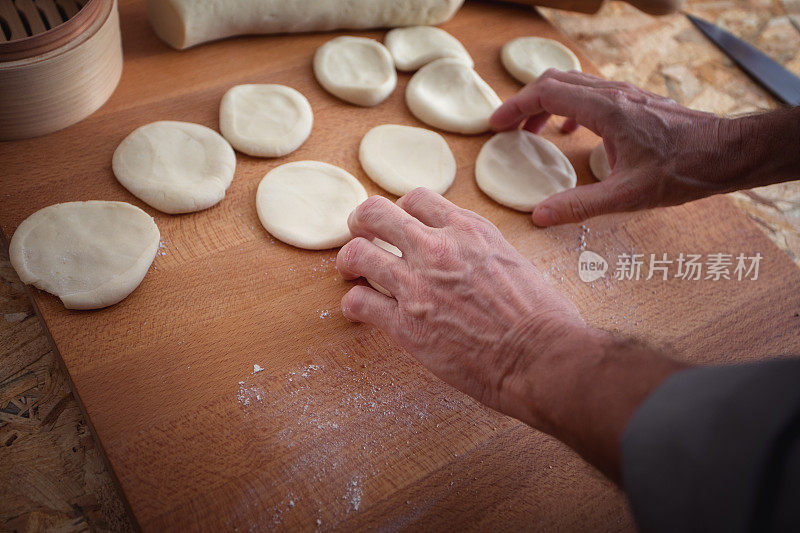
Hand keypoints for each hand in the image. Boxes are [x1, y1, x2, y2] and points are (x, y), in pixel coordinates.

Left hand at [335, 188, 586, 424]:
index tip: (400, 225)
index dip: (402, 210)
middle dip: (362, 221)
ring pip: (357, 254)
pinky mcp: (404, 324)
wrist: (540, 357)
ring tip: (352, 272)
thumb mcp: (515, 261)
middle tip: (362, 235)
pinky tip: (360, 311)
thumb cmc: (543, 317)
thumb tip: (469, 259)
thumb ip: (482, 252)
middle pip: (376, 212)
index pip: (417, 199)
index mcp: (468, 230)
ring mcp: (417, 285)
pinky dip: (353, 305)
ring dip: (349, 262)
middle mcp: (437, 249)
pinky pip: (358, 303)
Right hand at [490, 70, 793, 226]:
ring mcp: (625, 95)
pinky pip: (591, 94)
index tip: (496, 126)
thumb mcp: (628, 196)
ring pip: (574, 84)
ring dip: (547, 103)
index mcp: (605, 110)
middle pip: (555, 81)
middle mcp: (613, 95)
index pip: (546, 93)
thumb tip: (540, 216)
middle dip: (525, 101)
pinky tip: (571, 131)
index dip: (515, 107)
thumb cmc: (683, 170)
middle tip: (508, 127)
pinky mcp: (635, 103)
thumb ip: (580, 206)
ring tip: (534, 131)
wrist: (728, 153)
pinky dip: (570, 106)